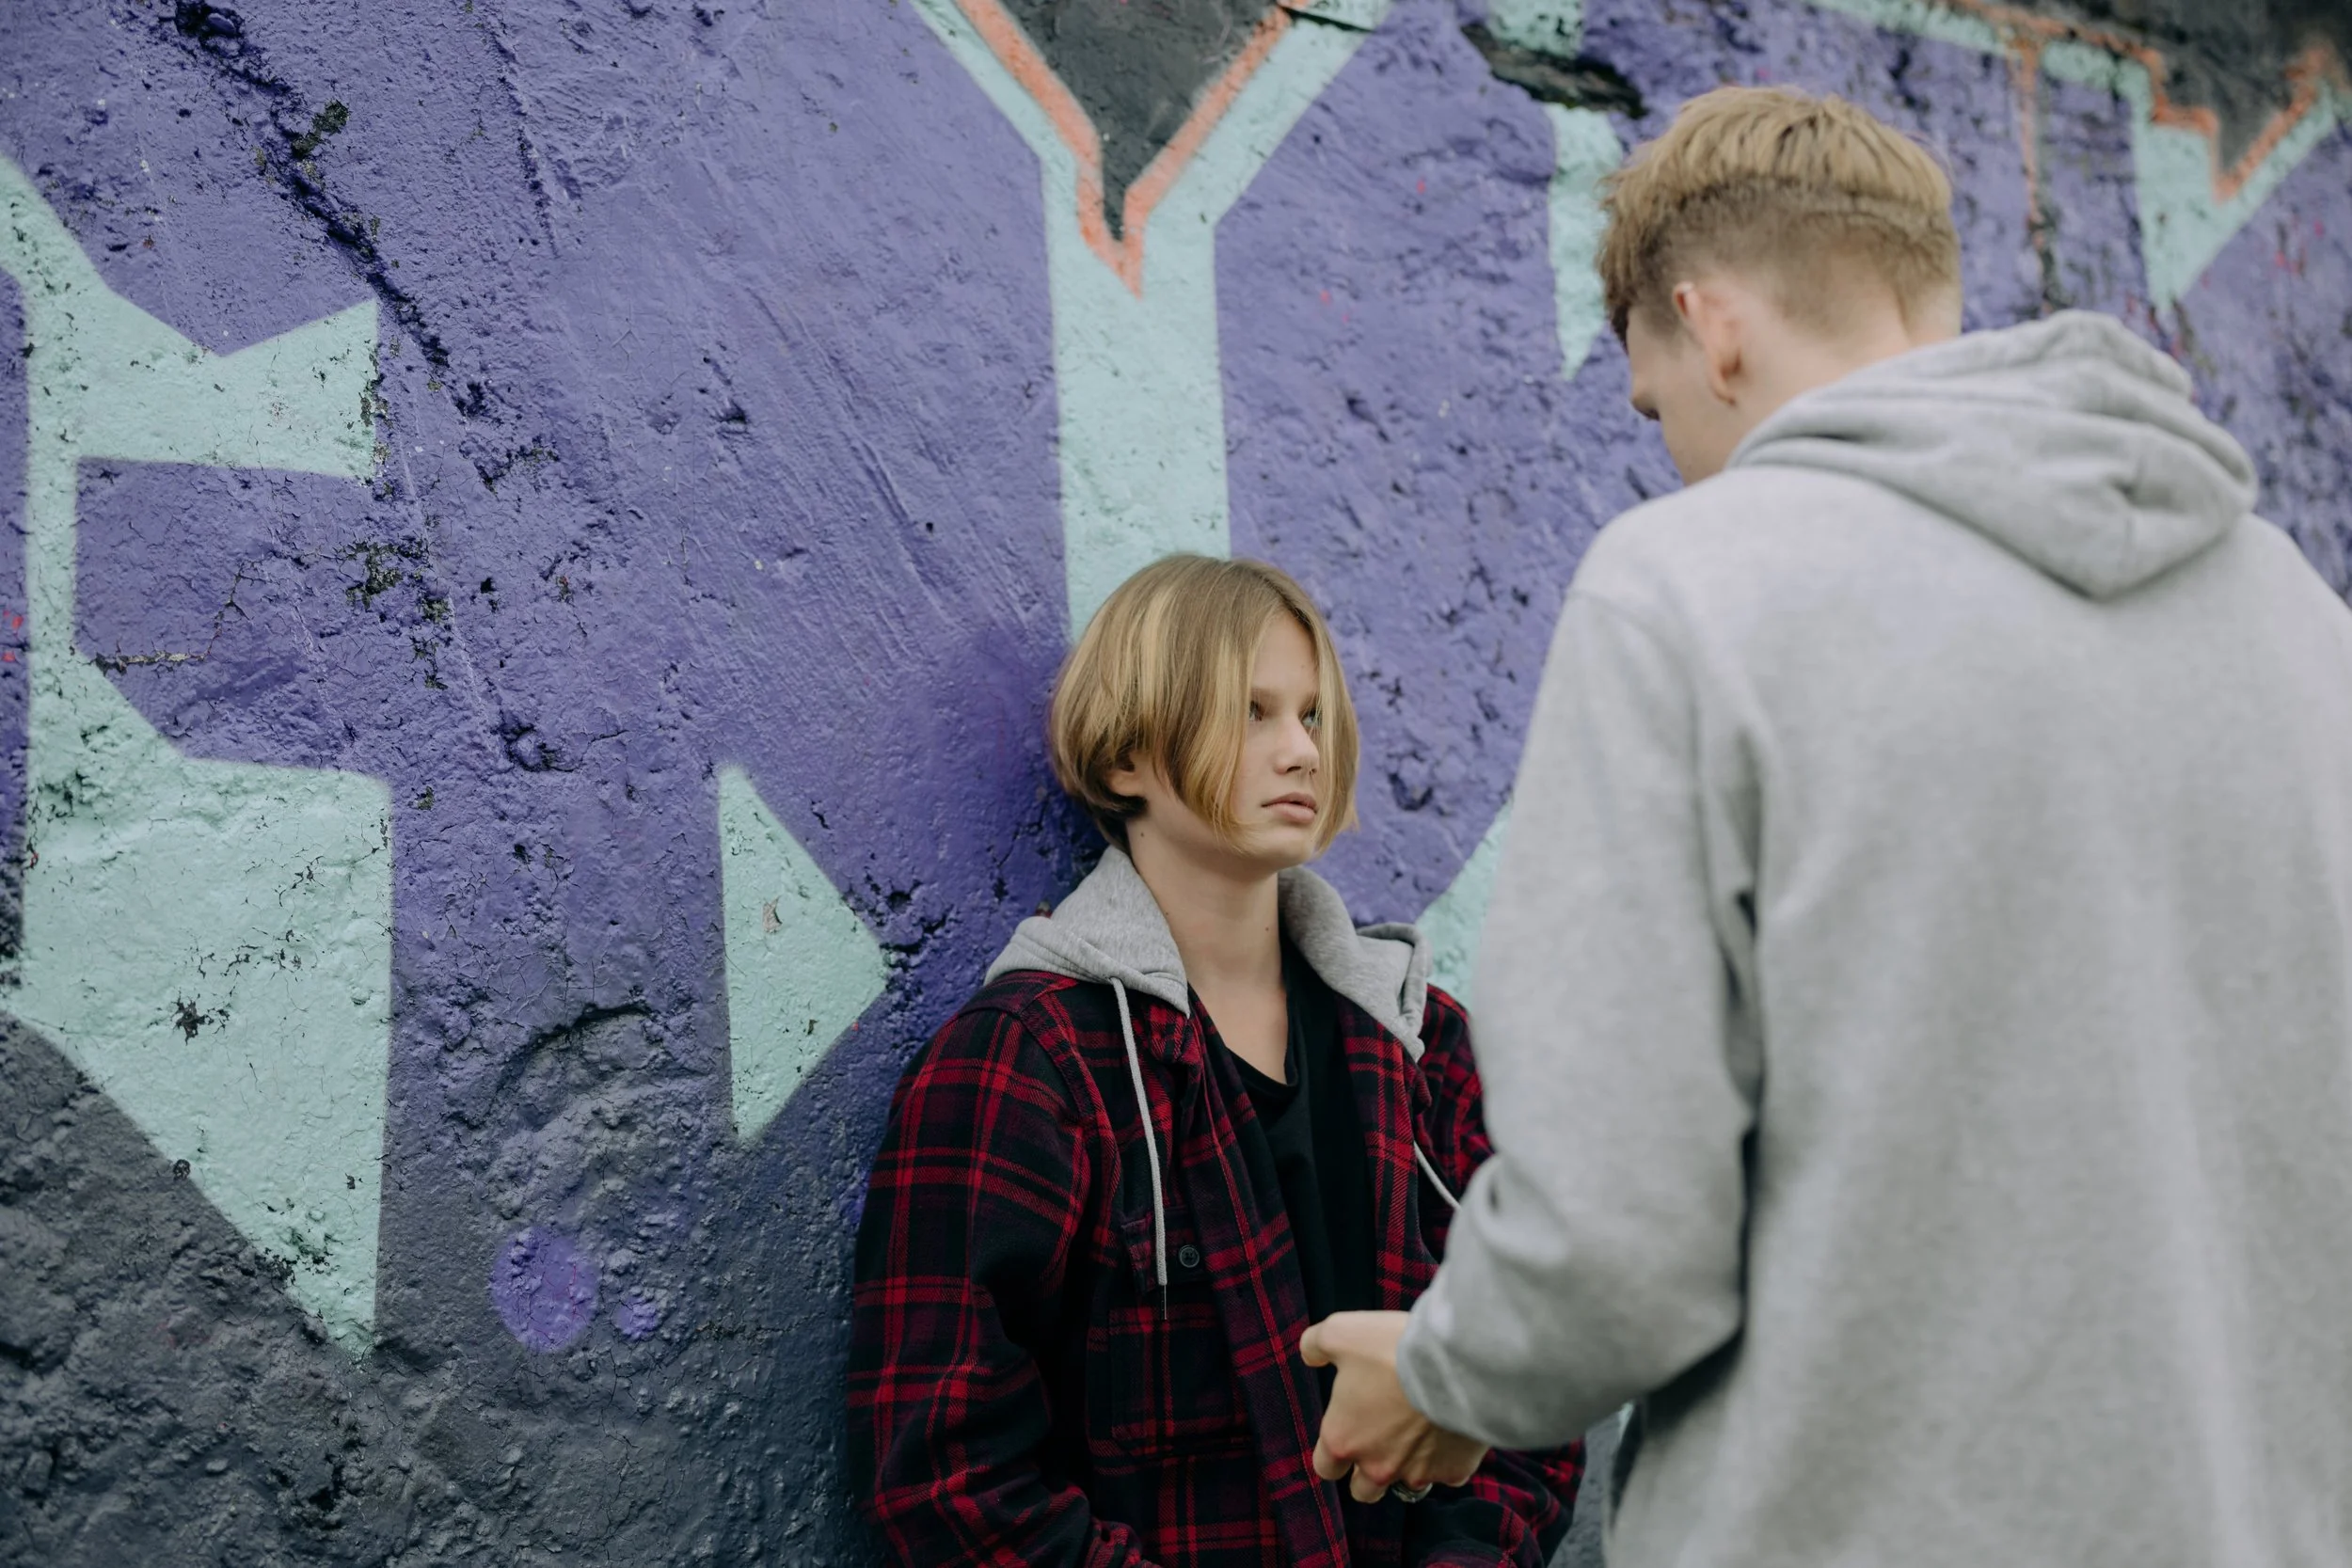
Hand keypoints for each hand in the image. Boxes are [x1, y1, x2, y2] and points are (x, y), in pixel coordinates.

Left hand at [1300, 1310, 1488, 1503]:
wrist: (1456, 1361)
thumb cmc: (1392, 1350)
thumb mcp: (1341, 1331)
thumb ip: (1316, 1344)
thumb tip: (1310, 1355)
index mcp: (1343, 1438)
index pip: (1325, 1467)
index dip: (1333, 1452)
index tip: (1345, 1431)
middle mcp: (1376, 1466)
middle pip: (1362, 1489)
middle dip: (1366, 1470)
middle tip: (1380, 1436)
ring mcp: (1416, 1473)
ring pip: (1405, 1486)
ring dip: (1406, 1467)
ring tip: (1415, 1436)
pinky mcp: (1453, 1471)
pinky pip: (1446, 1473)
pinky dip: (1446, 1458)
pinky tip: (1449, 1430)